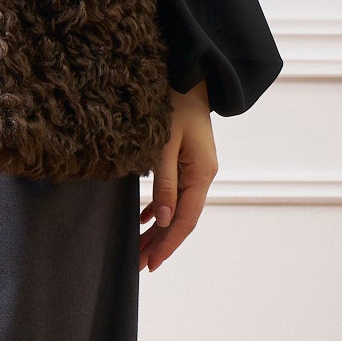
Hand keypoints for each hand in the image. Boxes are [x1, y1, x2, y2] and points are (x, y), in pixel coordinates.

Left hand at [139, 78, 215, 272]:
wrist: (189, 75)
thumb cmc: (174, 105)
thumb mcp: (164, 145)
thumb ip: (164, 183)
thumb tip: (162, 220)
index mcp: (202, 174)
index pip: (185, 219)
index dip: (168, 244)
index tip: (152, 264)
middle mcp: (203, 175)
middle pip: (180, 218)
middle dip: (159, 243)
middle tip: (138, 265)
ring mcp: (197, 169)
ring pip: (176, 208)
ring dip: (158, 229)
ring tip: (138, 249)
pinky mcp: (188, 161)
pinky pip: (175, 193)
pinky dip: (159, 208)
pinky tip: (145, 219)